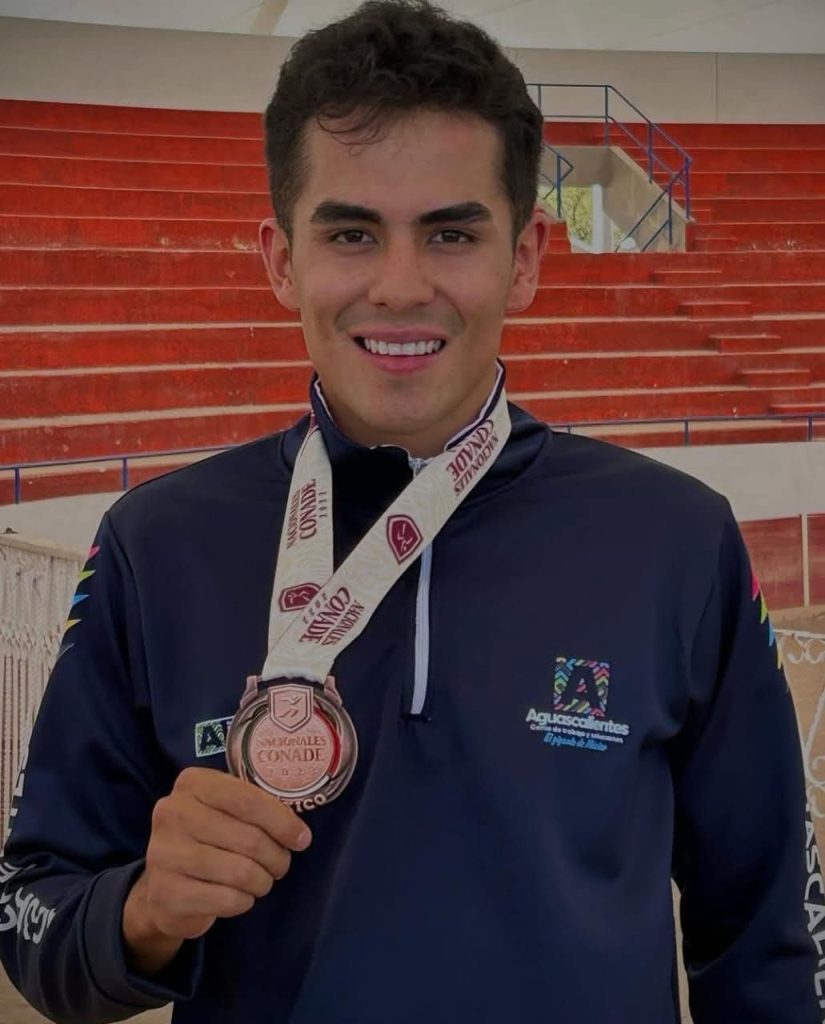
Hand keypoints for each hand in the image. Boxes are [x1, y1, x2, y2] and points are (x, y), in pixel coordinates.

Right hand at [122, 767, 311, 973]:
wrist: (164, 888)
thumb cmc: (207, 839)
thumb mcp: (225, 810)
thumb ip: (256, 808)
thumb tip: (299, 834)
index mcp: (192, 783)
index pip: (248, 800)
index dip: (282, 822)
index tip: (302, 839)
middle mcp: (172, 813)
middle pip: (249, 838)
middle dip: (277, 856)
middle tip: (281, 864)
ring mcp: (165, 854)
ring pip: (241, 872)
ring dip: (262, 881)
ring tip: (262, 880)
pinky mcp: (167, 893)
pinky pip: (227, 900)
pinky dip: (244, 901)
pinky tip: (240, 896)